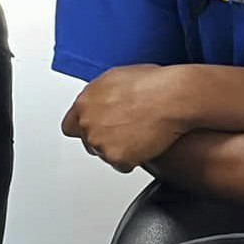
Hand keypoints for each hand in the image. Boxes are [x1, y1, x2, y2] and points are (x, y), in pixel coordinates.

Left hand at [62, 64, 191, 171]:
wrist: (172, 97)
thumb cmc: (153, 84)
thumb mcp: (116, 78)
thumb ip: (100, 95)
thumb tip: (100, 100)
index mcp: (84, 102)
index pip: (70, 126)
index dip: (85, 129)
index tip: (97, 129)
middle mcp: (87, 122)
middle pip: (88, 142)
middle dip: (104, 139)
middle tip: (126, 133)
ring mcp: (99, 141)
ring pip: (104, 155)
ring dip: (119, 150)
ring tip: (140, 135)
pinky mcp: (115, 156)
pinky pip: (121, 166)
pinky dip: (132, 161)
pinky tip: (145, 146)